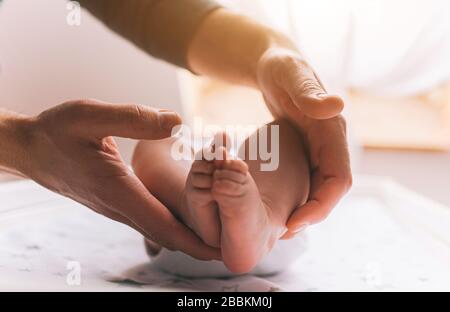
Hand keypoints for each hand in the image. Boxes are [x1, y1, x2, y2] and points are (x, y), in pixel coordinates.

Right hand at [18, 99, 219, 259]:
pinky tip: (185, 214)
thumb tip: (178, 122)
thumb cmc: (57, 132)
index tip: (221, 251)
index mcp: (118, 190)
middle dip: (198, 245)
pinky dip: (170, 222)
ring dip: (186, 234)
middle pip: (165, 234)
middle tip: (230, 248)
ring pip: (157, 228)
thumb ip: (134, 119)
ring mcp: (116, 206)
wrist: (31, 149)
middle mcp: (119, 205)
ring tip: (217, 231)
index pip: (162, 225)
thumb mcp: (91, 116)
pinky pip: (147, 218)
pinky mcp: (114, 201)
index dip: (194, 241)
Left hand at [256, 48, 351, 235]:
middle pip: (330, 189)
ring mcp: (319, 146)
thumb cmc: (281, 67)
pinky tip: (276, 206)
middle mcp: (330, 142)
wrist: (273, 65)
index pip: (338, 178)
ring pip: (319, 187)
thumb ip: (310, 93)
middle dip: (312, 214)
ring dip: (304, 209)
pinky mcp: (306, 149)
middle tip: (283, 233)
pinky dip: (295, 196)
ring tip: (279, 228)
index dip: (322, 204)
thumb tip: (337, 106)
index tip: (296, 223)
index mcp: (332, 130)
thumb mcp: (291, 75)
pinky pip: (306, 179)